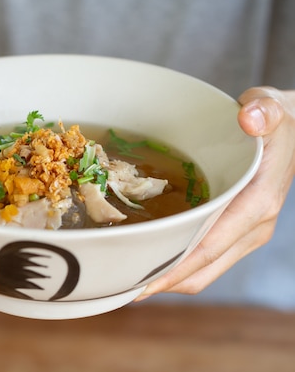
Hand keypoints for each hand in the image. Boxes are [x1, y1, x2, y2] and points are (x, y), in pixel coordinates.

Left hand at [137, 86, 294, 299]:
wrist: (293, 136)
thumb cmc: (276, 124)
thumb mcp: (272, 107)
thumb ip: (264, 110)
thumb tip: (249, 118)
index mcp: (256, 203)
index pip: (209, 246)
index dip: (172, 267)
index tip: (137, 281)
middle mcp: (252, 227)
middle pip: (201, 269)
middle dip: (159, 281)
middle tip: (115, 284)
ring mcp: (243, 234)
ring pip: (201, 271)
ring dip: (165, 278)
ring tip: (124, 278)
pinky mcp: (234, 232)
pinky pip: (203, 259)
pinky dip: (174, 264)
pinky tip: (146, 258)